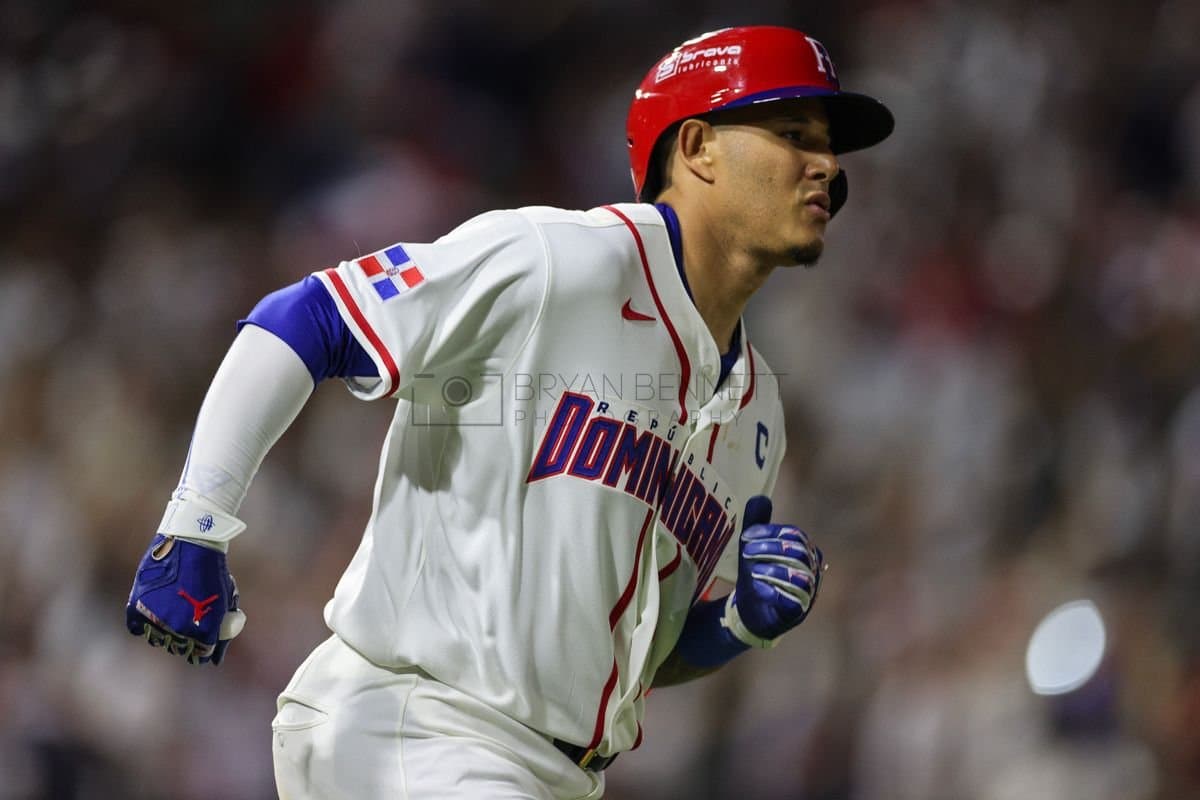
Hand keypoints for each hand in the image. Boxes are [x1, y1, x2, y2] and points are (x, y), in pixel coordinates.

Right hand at [126, 534, 245, 664]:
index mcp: (203, 631)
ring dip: (166, 633)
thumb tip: (216, 659)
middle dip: (186, 640)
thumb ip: (222, 630)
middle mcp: (178, 629)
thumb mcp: (225, 602)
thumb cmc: (212, 572)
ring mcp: (155, 618)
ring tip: (173, 616)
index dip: (204, 647)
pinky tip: (154, 616)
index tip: (203, 639)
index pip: (201, 655)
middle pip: (179, 649)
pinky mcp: (136, 607)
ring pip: (158, 640)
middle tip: (189, 622)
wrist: (192, 542)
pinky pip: (137, 629)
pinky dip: (144, 626)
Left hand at [729, 496, 823, 642]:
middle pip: (798, 552)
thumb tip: (761, 497)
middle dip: (770, 549)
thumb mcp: (753, 548)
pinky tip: (758, 588)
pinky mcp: (798, 612)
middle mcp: (812, 571)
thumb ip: (757, 524)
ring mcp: (808, 593)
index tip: (747, 535)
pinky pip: (795, 600)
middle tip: (746, 551)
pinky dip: (776, 592)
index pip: (794, 535)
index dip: (771, 532)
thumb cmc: (756, 576)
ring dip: (774, 570)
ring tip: (752, 571)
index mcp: (805, 552)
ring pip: (800, 576)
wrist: (750, 612)